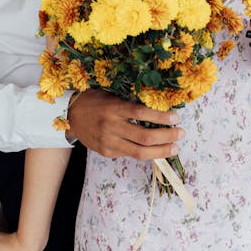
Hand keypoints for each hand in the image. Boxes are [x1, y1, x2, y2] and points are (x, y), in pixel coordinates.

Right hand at [68, 88, 183, 160]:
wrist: (70, 115)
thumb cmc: (94, 101)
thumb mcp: (111, 96)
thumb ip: (130, 103)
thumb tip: (158, 109)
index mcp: (113, 108)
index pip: (142, 113)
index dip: (161, 117)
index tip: (176, 117)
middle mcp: (111, 126)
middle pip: (145, 137)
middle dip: (167, 136)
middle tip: (181, 133)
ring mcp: (109, 142)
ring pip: (140, 152)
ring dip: (161, 151)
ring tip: (174, 147)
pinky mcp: (107, 152)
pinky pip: (130, 154)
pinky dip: (145, 152)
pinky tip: (156, 149)